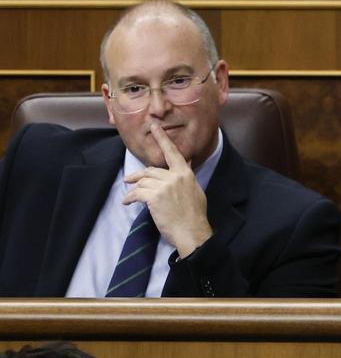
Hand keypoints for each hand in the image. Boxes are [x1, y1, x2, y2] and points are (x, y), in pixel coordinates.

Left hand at [122, 123, 213, 257]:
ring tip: (129, 197)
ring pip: (142, 181)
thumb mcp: (195, 191)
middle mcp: (175, 176)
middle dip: (138, 176)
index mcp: (186, 174)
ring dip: (134, 189)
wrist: (191, 231)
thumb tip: (186, 163)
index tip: (155, 127)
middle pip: (151, 170)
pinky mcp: (154, 197)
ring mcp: (164, 186)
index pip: (172, 152)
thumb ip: (187, 177)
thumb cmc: (194, 215)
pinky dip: (129, 198)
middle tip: (129, 180)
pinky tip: (127, 202)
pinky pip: (137, 193)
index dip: (162, 138)